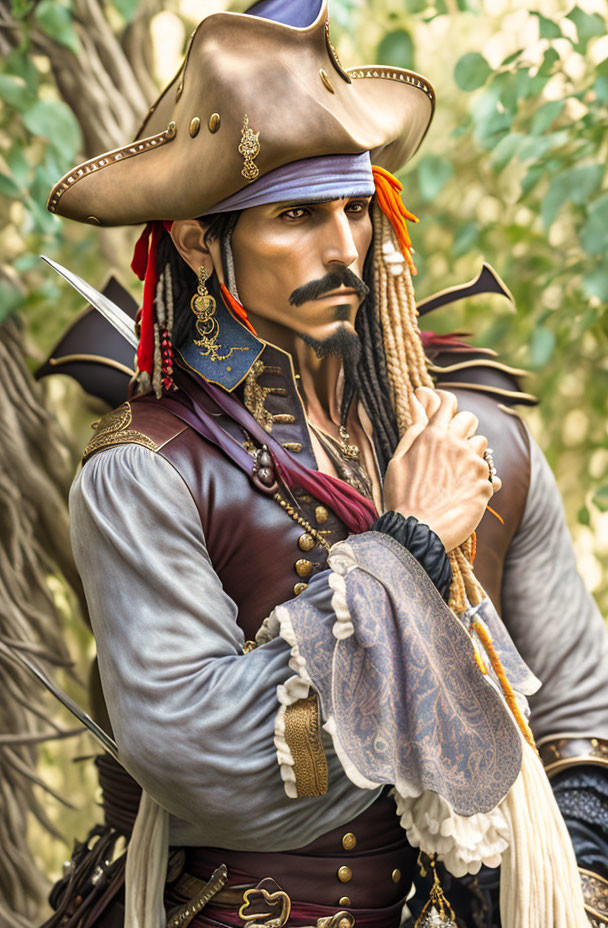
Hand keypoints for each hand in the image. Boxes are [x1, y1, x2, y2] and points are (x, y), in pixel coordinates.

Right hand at [383, 388, 500, 551]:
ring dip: (472, 455)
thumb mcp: (399, 458)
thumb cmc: (402, 496)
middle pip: (469, 419)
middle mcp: (456, 444)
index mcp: (432, 435)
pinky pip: (492, 475)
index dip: (447, 403)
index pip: (448, 403)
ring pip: (482, 445)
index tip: (444, 408)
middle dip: (462, 429)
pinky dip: (481, 482)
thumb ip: (414, 426)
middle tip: (449, 449)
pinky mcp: (486, 485)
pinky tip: (465, 494)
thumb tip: (417, 396)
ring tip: (455, 476)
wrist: (416, 533)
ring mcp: (474, 464)